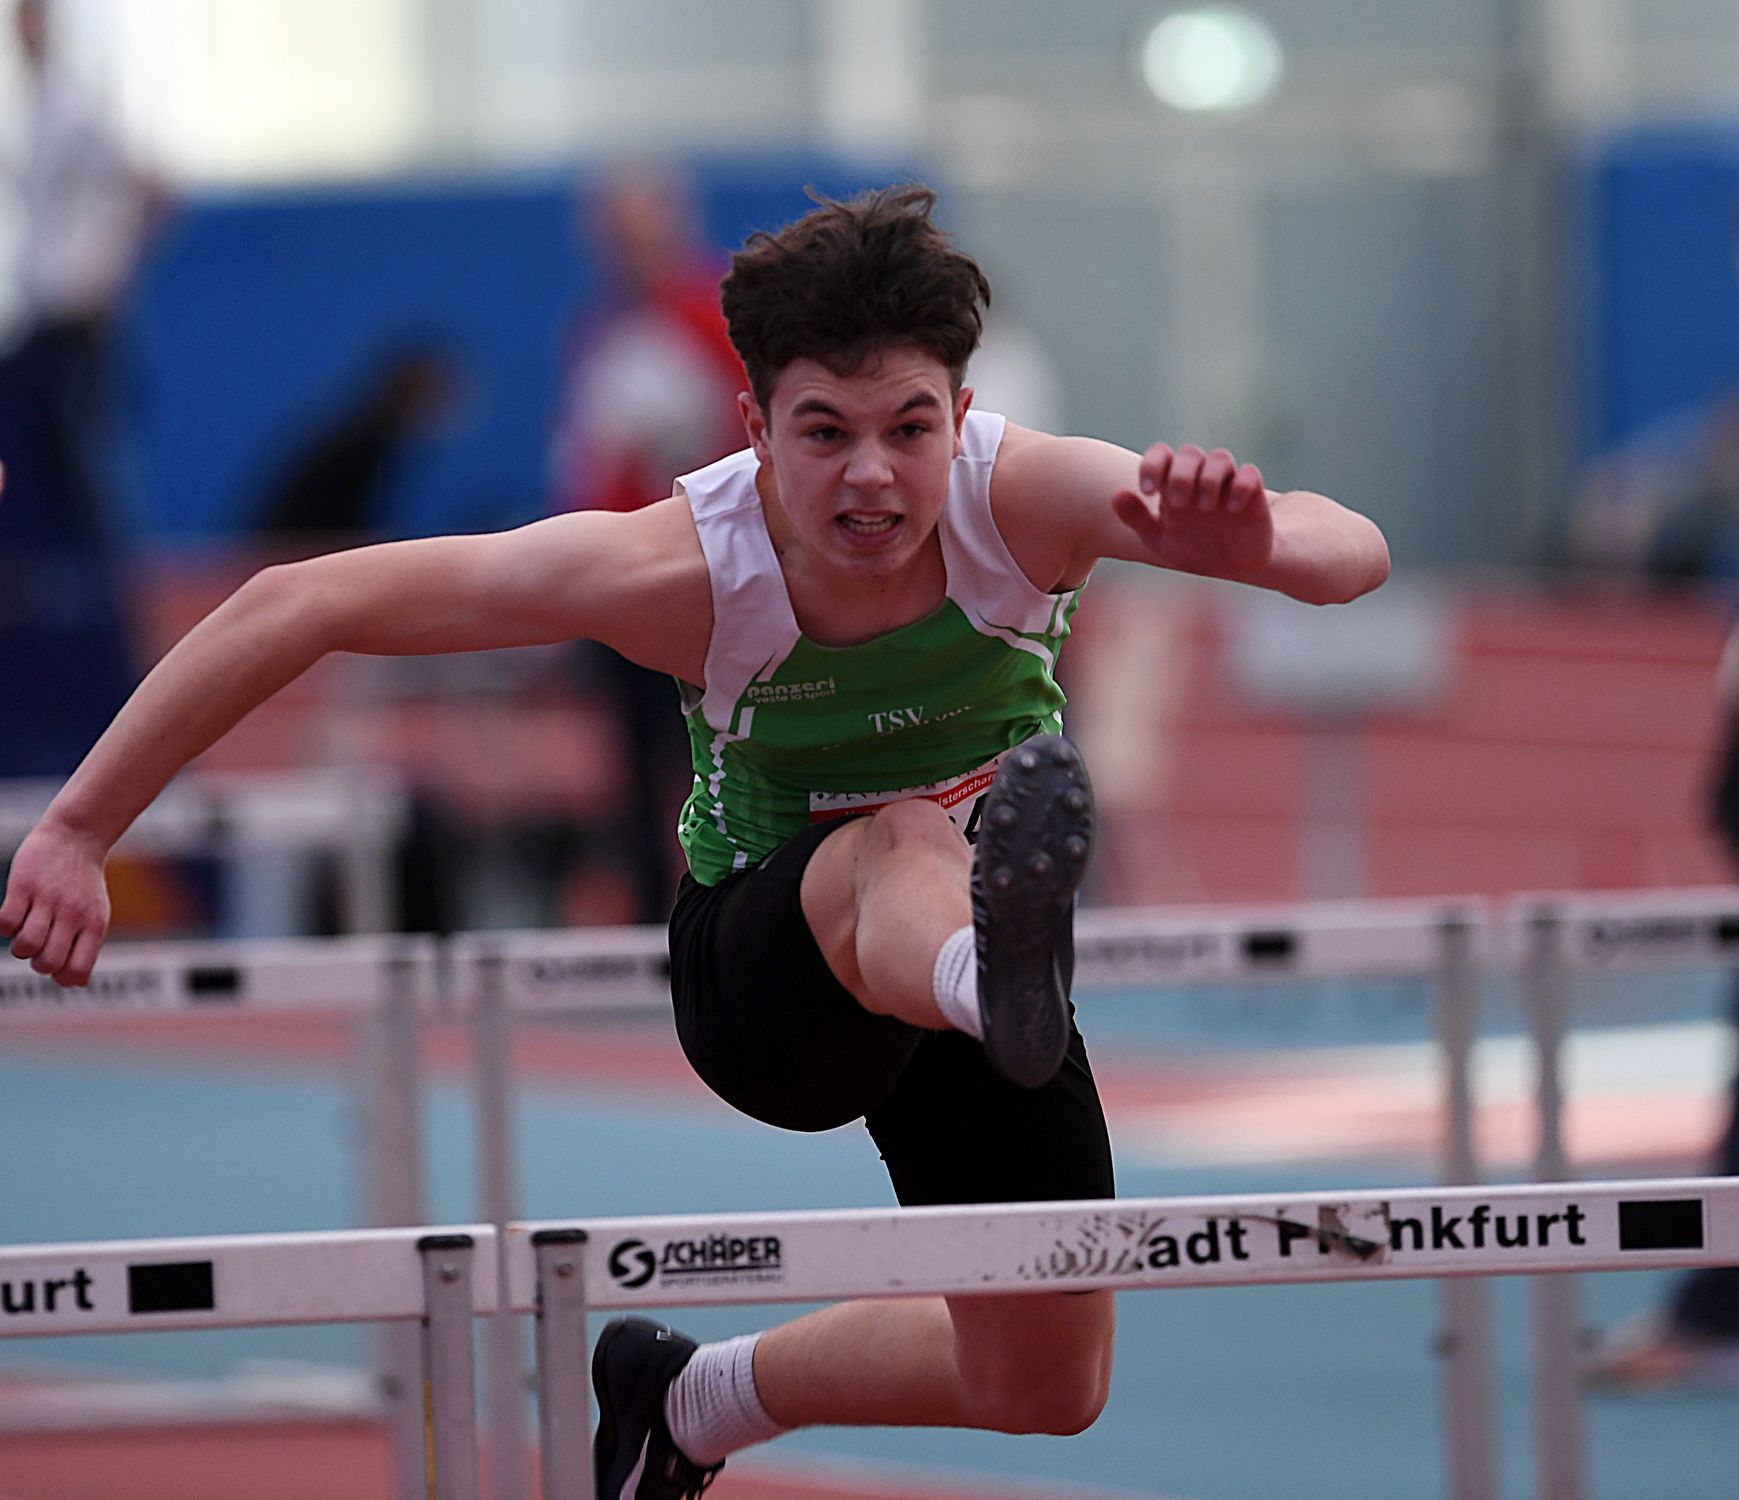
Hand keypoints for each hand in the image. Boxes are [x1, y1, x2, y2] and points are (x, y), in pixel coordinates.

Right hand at [0, 821, 111, 986]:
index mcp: (94, 925)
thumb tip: (78, 984)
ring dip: (20, 947)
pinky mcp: (24, 886)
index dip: (60, 977)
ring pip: (25, 946)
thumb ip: (87, 948)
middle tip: (41, 945)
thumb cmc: (83, 883)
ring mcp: (48, 900)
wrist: (77, 836)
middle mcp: (73, 915)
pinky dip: (5, 927)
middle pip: (47, 963)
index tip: (55, 962)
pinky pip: (5, 923)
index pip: (76, 971)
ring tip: (26, 931)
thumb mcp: (96, 914)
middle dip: (37, 963)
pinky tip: (14, 914)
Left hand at [1110, 443, 1273, 577]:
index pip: (1161, 455)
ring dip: (1209, 478)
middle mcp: (1199, 478)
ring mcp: (1226, 484)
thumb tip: (1115, 495)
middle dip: (1180, 475)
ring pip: (1220, 457)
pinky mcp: (1252, 494)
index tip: (1147, 491)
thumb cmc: (1192, 549)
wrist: (1230, 567)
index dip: (1152, 465)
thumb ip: (1137, 518)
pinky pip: (1250, 474)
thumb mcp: (1159, 540)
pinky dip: (1240, 486)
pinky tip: (1231, 509)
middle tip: (1178, 504)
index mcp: (1173, 484)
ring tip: (1204, 507)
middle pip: (1190, 452)